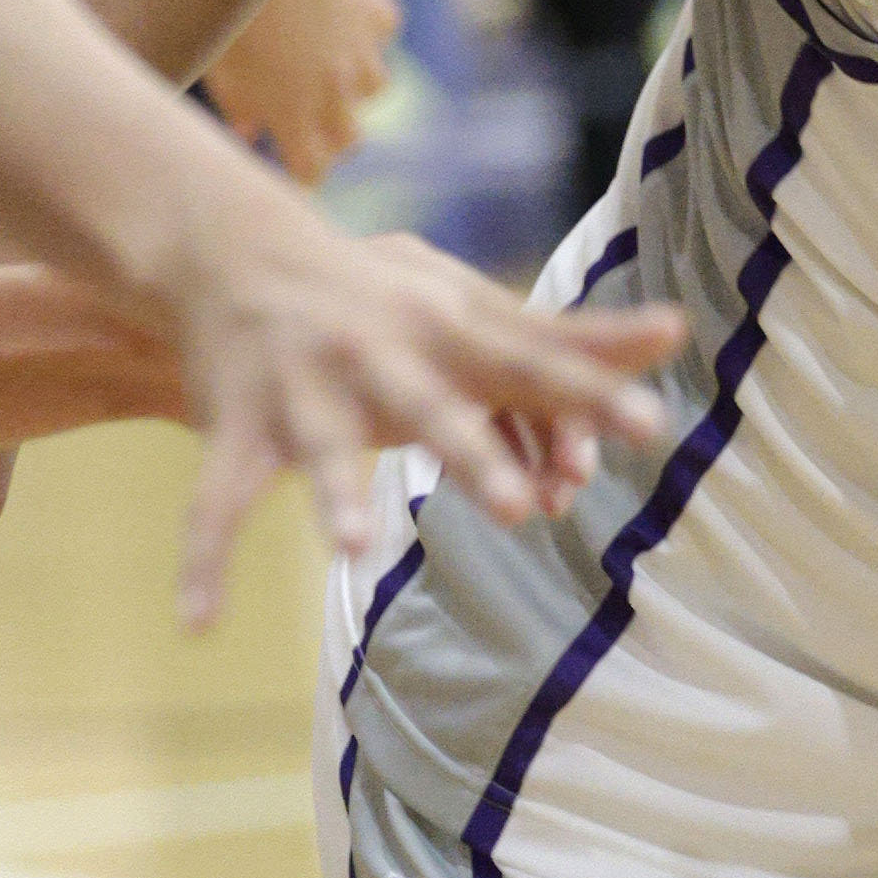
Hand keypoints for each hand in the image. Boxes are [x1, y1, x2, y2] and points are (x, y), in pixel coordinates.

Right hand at [164, 209, 683, 627]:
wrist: (239, 251)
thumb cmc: (386, 297)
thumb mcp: (477, 309)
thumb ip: (570, 337)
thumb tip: (678, 334)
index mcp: (445, 330)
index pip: (530, 364)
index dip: (592, 395)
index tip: (653, 428)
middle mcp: (378, 356)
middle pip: (431, 407)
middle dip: (470, 452)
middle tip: (516, 506)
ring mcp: (303, 391)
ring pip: (322, 448)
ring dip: (337, 495)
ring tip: (354, 548)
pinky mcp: (235, 425)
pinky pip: (219, 499)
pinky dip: (203, 562)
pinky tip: (199, 626)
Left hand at [203, 0, 401, 181]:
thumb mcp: (215, 59)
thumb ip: (238, 103)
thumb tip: (250, 129)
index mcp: (290, 112)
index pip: (311, 172)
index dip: (299, 172)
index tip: (284, 163)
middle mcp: (336, 90)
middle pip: (349, 140)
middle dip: (326, 135)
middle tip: (299, 116)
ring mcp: (363, 50)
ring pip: (374, 88)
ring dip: (351, 82)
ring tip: (319, 56)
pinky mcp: (378, 10)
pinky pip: (379, 32)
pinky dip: (362, 28)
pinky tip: (332, 6)